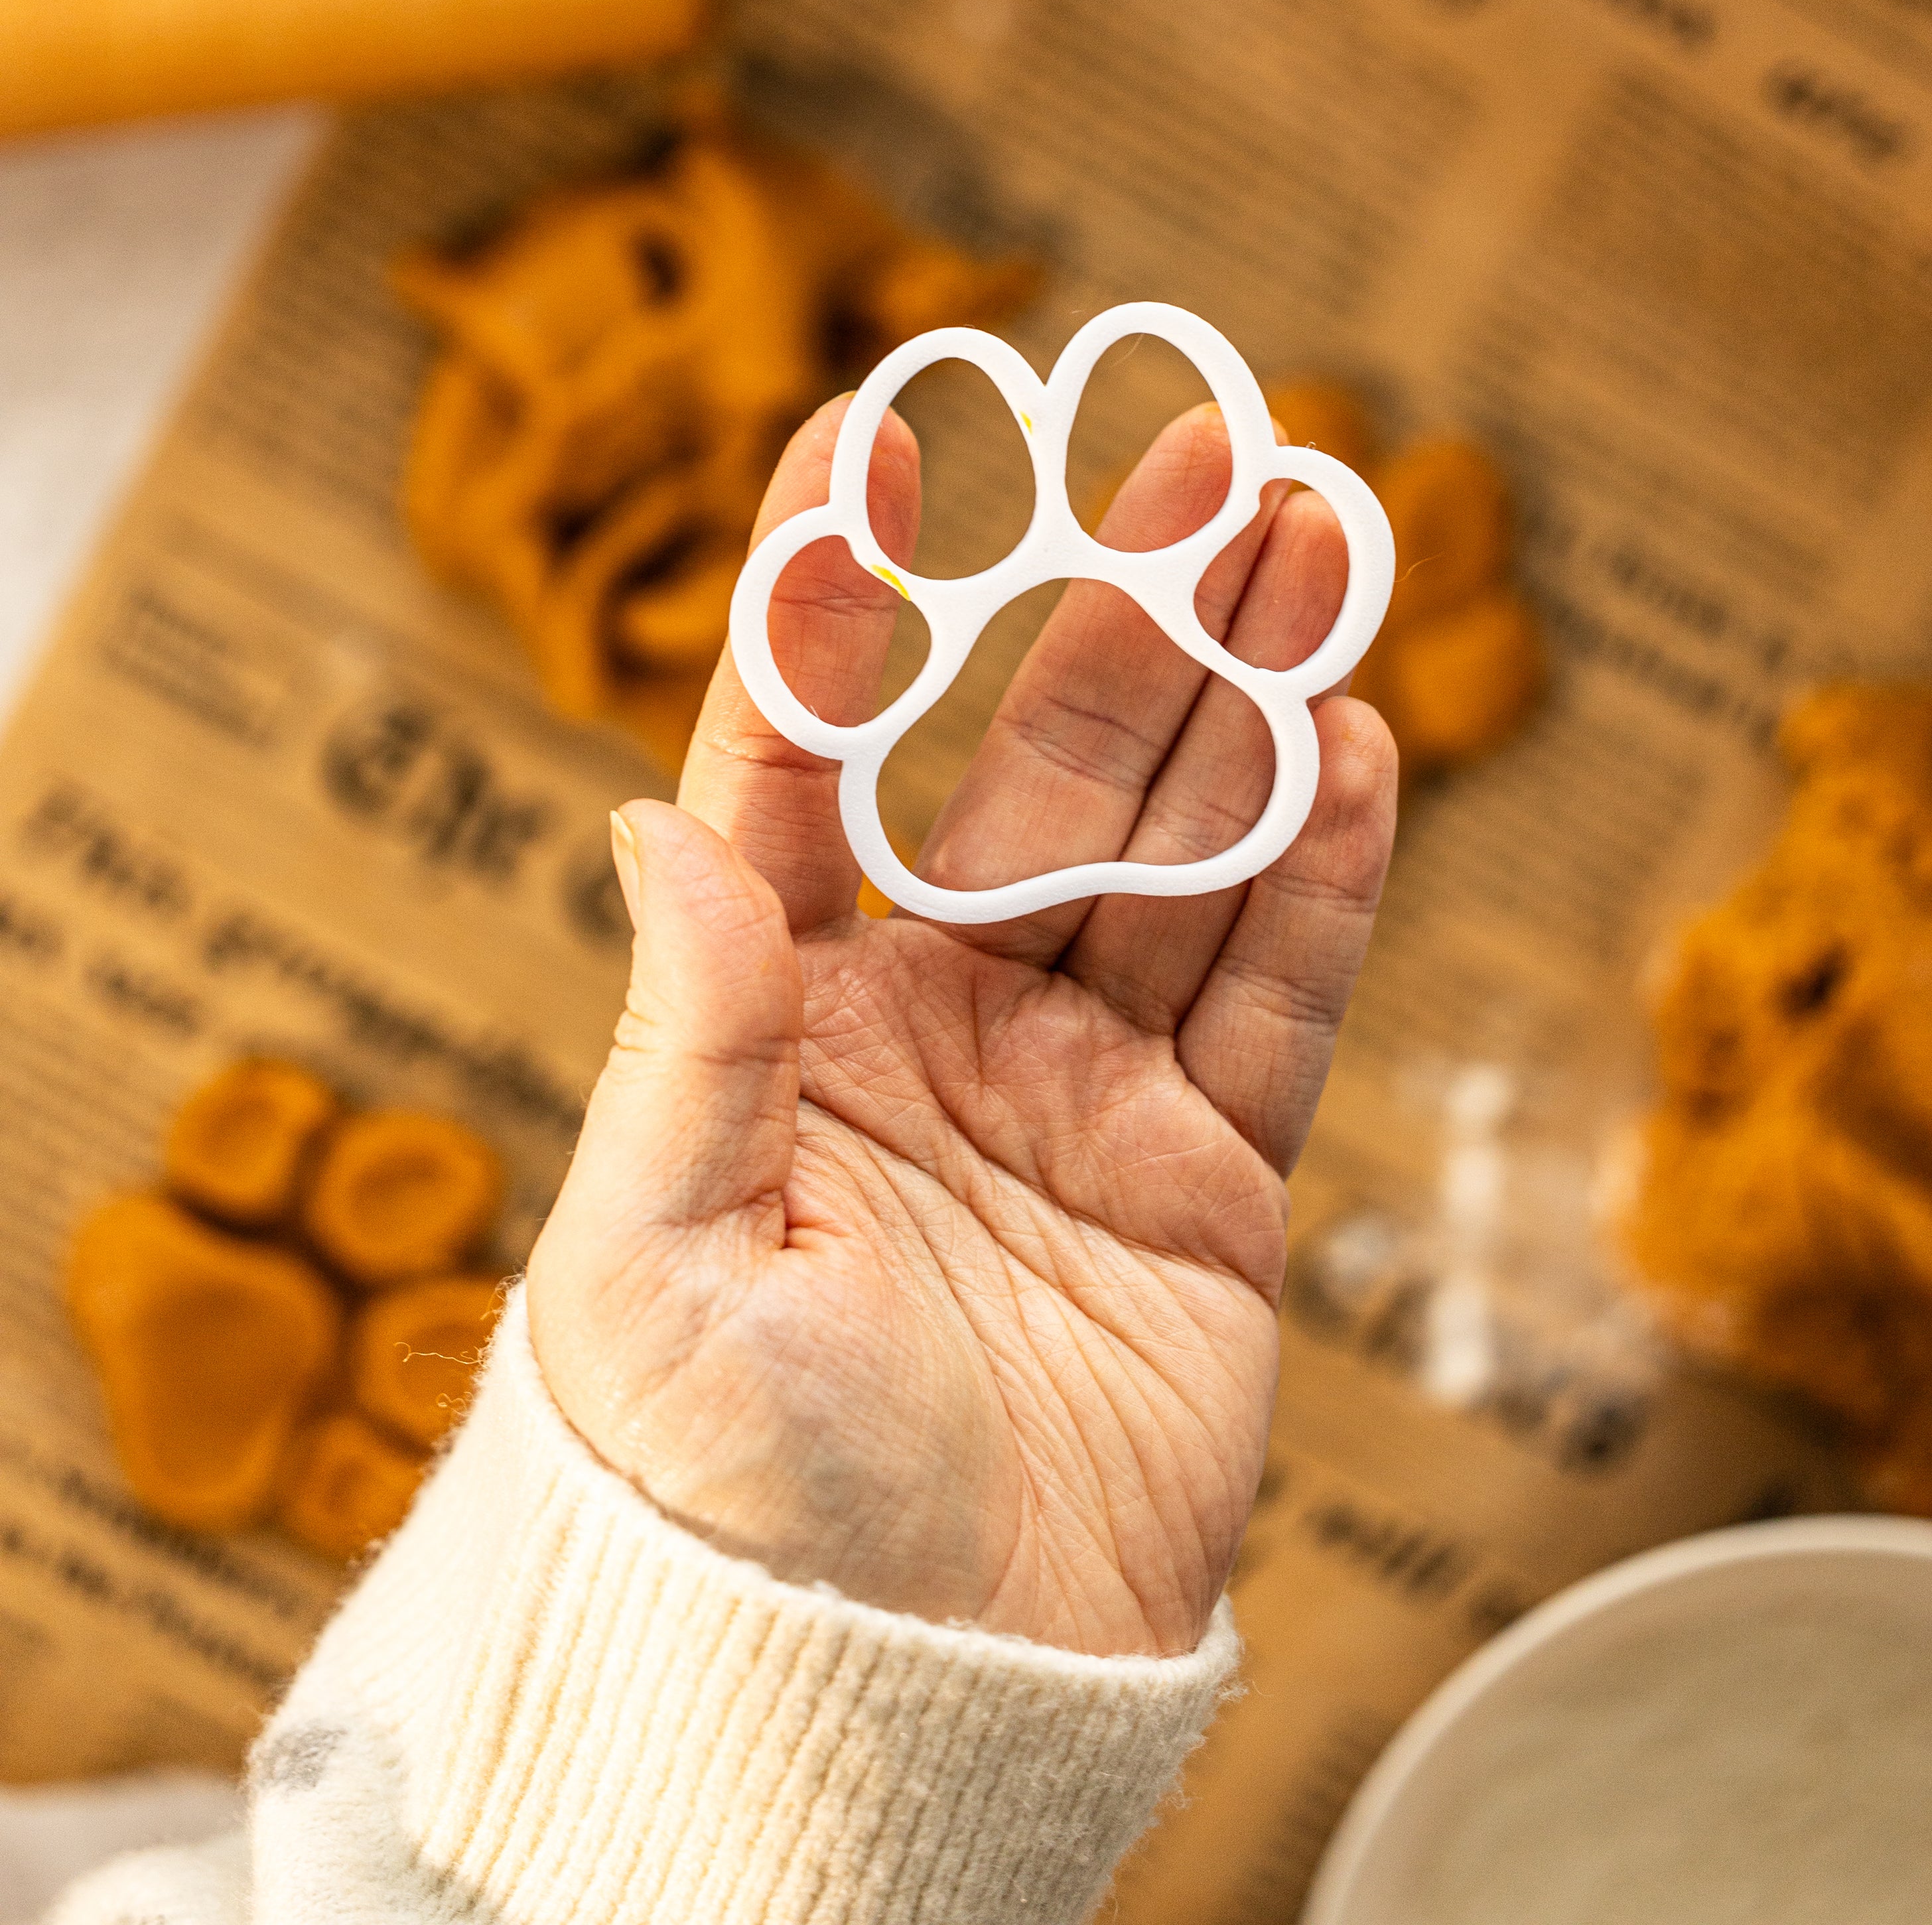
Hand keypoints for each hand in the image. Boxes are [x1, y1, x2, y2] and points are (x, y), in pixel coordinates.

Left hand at [528, 398, 1395, 1655]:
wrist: (887, 1708)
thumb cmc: (715, 1511)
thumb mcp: (658, 1273)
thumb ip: (688, 1039)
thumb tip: (654, 816)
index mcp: (771, 1015)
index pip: (798, 761)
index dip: (834, 597)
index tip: (866, 433)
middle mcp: (926, 1019)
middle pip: (1040, 766)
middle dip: (1124, 603)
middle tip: (1209, 441)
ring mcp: (1072, 1087)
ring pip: (1175, 849)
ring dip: (1248, 691)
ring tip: (1314, 529)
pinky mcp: (1197, 1181)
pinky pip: (1267, 999)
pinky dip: (1316, 875)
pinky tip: (1350, 741)